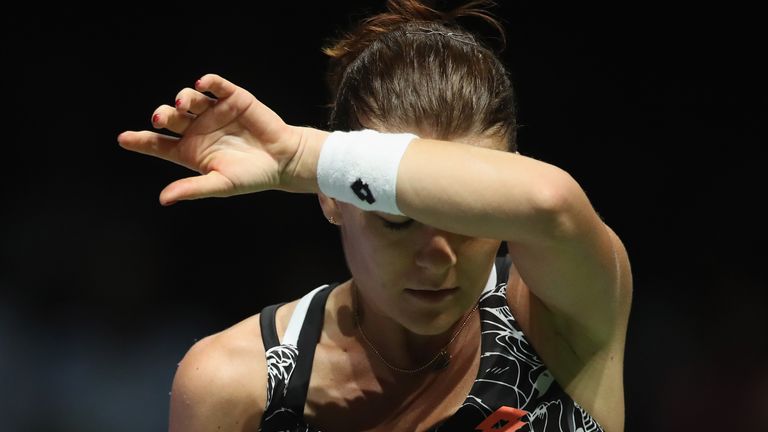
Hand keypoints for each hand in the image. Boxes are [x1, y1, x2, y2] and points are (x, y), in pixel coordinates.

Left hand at [118, 74, 302, 204]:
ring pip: (189, 99)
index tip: (123, 139)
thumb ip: (193, 188)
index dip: (139, 140)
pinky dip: (208, 82)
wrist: (284, 160)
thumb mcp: (221, 184)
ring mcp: (214, 112)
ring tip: (186, 104)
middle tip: (162, 117)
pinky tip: (202, 84)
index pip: (158, 144)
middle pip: (170, 117)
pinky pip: (215, 85)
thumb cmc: (252, 176)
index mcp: (190, 151)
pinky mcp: (233, 98)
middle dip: (163, 115)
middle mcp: (198, 130)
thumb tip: (164, 198)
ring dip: (183, 98)